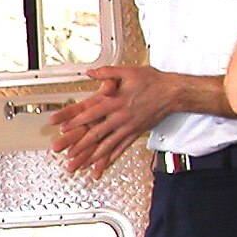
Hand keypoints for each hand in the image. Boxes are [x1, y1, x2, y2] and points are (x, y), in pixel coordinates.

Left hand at [48, 65, 174, 178]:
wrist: (173, 93)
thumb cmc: (152, 81)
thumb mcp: (128, 72)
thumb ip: (107, 72)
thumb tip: (90, 72)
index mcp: (116, 102)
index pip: (92, 114)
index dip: (76, 121)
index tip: (64, 128)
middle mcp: (121, 117)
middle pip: (97, 133)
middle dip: (81, 145)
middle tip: (68, 153)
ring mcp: (129, 127)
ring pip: (108, 145)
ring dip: (93, 156)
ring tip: (81, 164)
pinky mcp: (136, 133)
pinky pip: (122, 148)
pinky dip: (112, 157)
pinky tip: (104, 164)